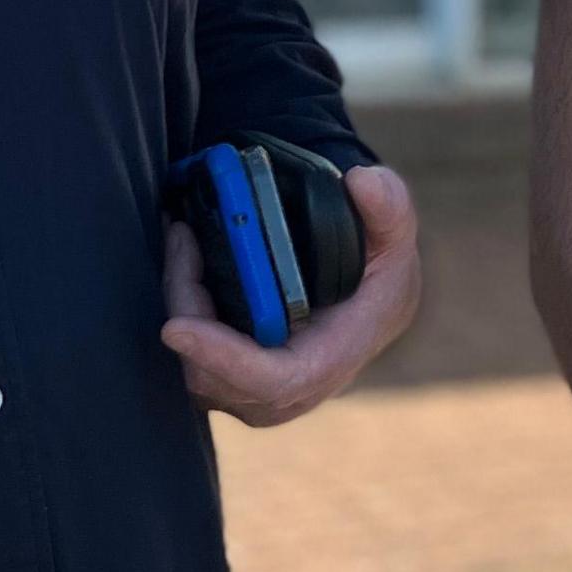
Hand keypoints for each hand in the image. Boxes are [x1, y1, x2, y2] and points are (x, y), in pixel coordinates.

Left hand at [158, 162, 420, 426]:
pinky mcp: (231, 375)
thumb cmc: (379, 270)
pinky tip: (183, 259)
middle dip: (188, 306)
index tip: (176, 325)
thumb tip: (362, 183)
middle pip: (214, 376)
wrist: (368, 297)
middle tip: (183, 237)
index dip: (224, 360)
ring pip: (194, 368)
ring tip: (183, 240)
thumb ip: (388, 207)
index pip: (273, 380)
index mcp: (330, 359)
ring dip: (180, 303)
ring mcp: (255, 387)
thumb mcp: (395, 234)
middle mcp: (289, 388)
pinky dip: (180, 307)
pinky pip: (189, 357)